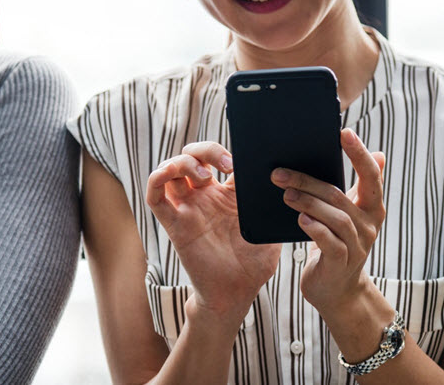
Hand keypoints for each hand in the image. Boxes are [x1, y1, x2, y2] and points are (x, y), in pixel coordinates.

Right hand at [146, 142, 279, 322]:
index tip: (242, 161)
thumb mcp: (269, 229)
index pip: (219, 159)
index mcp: (228, 195)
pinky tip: (168, 174)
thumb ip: (273, 207)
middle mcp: (205, 198)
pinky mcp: (175, 225)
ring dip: (183, 162)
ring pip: (171, 170)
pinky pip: (155, 197)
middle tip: (225, 164)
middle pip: (192, 156)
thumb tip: (288, 184)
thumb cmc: (254, 264)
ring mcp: (188, 209)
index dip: (226, 151)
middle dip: (205, 150)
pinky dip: (156, 179)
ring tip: (204, 176)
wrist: (236, 293)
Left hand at [270, 129, 385, 313]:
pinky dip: (314, 228)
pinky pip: (329, 241)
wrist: (337, 290)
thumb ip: (360, 186)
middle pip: (340, 195)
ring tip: (284, 194)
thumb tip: (379, 153)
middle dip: (309, 180)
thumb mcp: (351, 214)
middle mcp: (369, 225)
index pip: (371, 175)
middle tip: (280, 172)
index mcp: (372, 207)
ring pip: (335, 217)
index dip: (359, 154)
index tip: (343, 132)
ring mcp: (357, 245)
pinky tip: (300, 219)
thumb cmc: (338, 243)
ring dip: (307, 202)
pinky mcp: (341, 263)